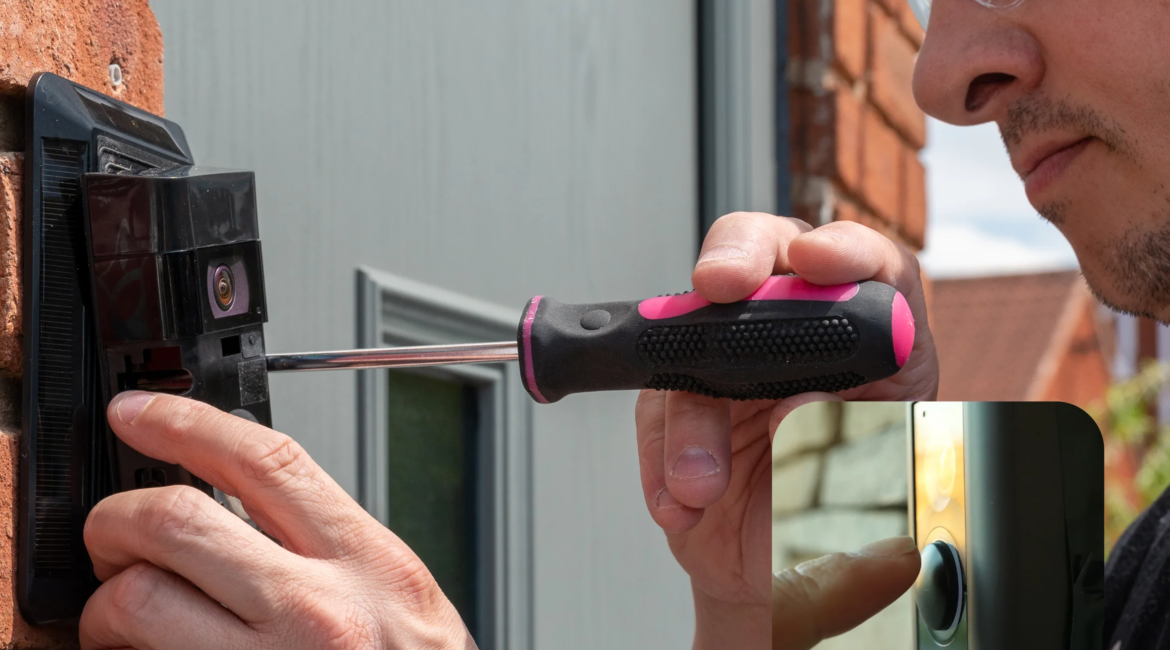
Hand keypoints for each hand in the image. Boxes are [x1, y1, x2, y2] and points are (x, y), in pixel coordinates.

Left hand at [80, 392, 474, 649]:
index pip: (264, 461)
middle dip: (116, 520)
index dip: (186, 423)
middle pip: (174, 520)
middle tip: (111, 532)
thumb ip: (328, 542)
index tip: (139, 415)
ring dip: (107, 605)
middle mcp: (317, 611)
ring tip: (123, 617)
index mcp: (367, 564)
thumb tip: (240, 497)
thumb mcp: (397, 593)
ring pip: (136, 600)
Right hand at [634, 213, 937, 648]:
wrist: (783, 581)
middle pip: (762, 257)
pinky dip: (660, 458)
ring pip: (693, 342)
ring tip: (704, 484)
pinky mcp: (679, 401)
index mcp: (871, 337)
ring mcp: (731, 363)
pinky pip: (654, 408)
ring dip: (691, 415)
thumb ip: (860, 427)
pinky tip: (683, 502)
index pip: (870, 265)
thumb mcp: (881, 471)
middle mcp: (798, 334)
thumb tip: (807, 396)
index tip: (818, 259)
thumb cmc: (847, 520)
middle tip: (721, 285)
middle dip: (736, 261)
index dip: (846, 250)